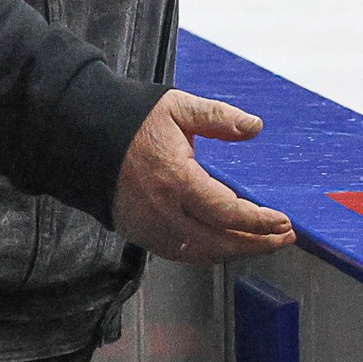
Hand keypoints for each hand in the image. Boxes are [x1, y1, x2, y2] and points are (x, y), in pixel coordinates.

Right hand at [111, 90, 296, 263]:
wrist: (80, 132)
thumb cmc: (126, 119)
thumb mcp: (176, 107)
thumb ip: (218, 117)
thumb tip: (254, 126)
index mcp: (176, 179)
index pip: (230, 213)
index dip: (261, 222)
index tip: (283, 222)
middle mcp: (163, 210)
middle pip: (221, 242)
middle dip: (258, 243)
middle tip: (282, 237)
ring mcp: (148, 225)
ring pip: (202, 253)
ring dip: (234, 251)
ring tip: (258, 242)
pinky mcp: (138, 231)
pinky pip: (180, 253)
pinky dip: (206, 252)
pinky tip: (221, 243)